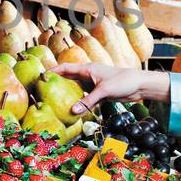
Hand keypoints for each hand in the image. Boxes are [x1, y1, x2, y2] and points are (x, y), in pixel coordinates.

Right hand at [51, 63, 170, 114]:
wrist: (139, 86)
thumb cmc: (123, 82)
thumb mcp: (104, 91)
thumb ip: (88, 101)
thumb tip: (73, 111)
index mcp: (88, 69)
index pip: (66, 68)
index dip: (53, 71)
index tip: (41, 76)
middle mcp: (89, 76)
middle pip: (69, 78)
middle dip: (57, 83)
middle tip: (44, 90)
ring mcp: (93, 85)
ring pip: (76, 89)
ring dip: (68, 94)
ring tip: (54, 101)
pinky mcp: (99, 94)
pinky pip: (85, 99)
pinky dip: (79, 103)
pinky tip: (73, 111)